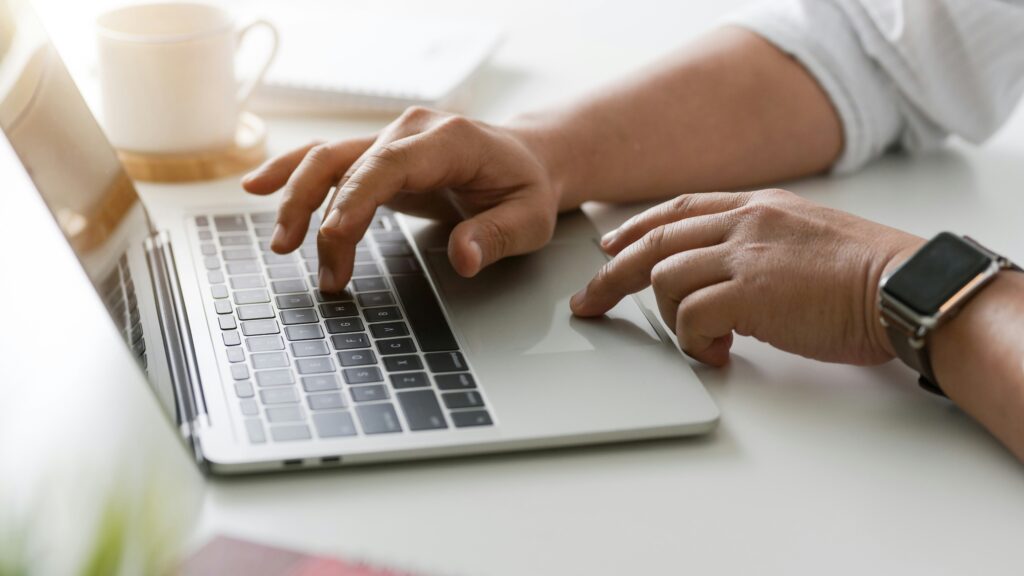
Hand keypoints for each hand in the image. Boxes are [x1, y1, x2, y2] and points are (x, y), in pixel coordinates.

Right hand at [241, 107, 560, 291]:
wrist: (526, 161)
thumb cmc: (526, 188)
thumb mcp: (529, 219)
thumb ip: (497, 236)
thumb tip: (464, 258)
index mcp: (448, 140)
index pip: (387, 166)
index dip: (354, 199)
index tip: (333, 237)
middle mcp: (411, 132)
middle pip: (346, 163)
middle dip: (322, 216)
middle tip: (322, 272)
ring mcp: (389, 140)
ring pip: (326, 159)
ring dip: (298, 201)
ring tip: (283, 247)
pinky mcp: (378, 157)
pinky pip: (328, 159)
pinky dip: (291, 171)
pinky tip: (258, 186)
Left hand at [570, 189, 923, 365]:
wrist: (904, 288)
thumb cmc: (865, 274)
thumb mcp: (804, 235)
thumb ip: (759, 242)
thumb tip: (722, 272)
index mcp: (757, 205)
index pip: (678, 210)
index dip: (635, 228)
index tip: (609, 246)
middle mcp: (744, 222)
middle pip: (653, 242)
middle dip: (612, 275)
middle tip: (589, 302)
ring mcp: (744, 254)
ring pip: (664, 279)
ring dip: (671, 317)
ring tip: (703, 339)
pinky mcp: (749, 292)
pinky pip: (689, 316)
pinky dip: (692, 340)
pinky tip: (718, 351)